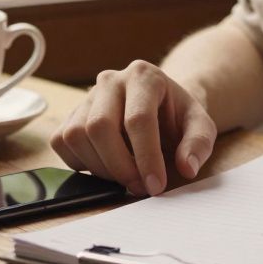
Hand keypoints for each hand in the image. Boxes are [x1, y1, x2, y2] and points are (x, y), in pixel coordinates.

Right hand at [49, 60, 216, 196]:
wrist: (160, 107)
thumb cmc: (177, 118)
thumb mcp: (200, 126)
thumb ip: (199, 144)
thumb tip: (187, 167)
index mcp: (144, 76)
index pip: (137, 119)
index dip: (146, 158)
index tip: (155, 186)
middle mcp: (111, 80)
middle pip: (99, 126)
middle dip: (119, 166)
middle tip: (140, 187)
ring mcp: (87, 96)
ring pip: (76, 135)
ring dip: (100, 168)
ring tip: (126, 176)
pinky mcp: (71, 114)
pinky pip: (62, 142)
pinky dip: (80, 163)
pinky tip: (106, 166)